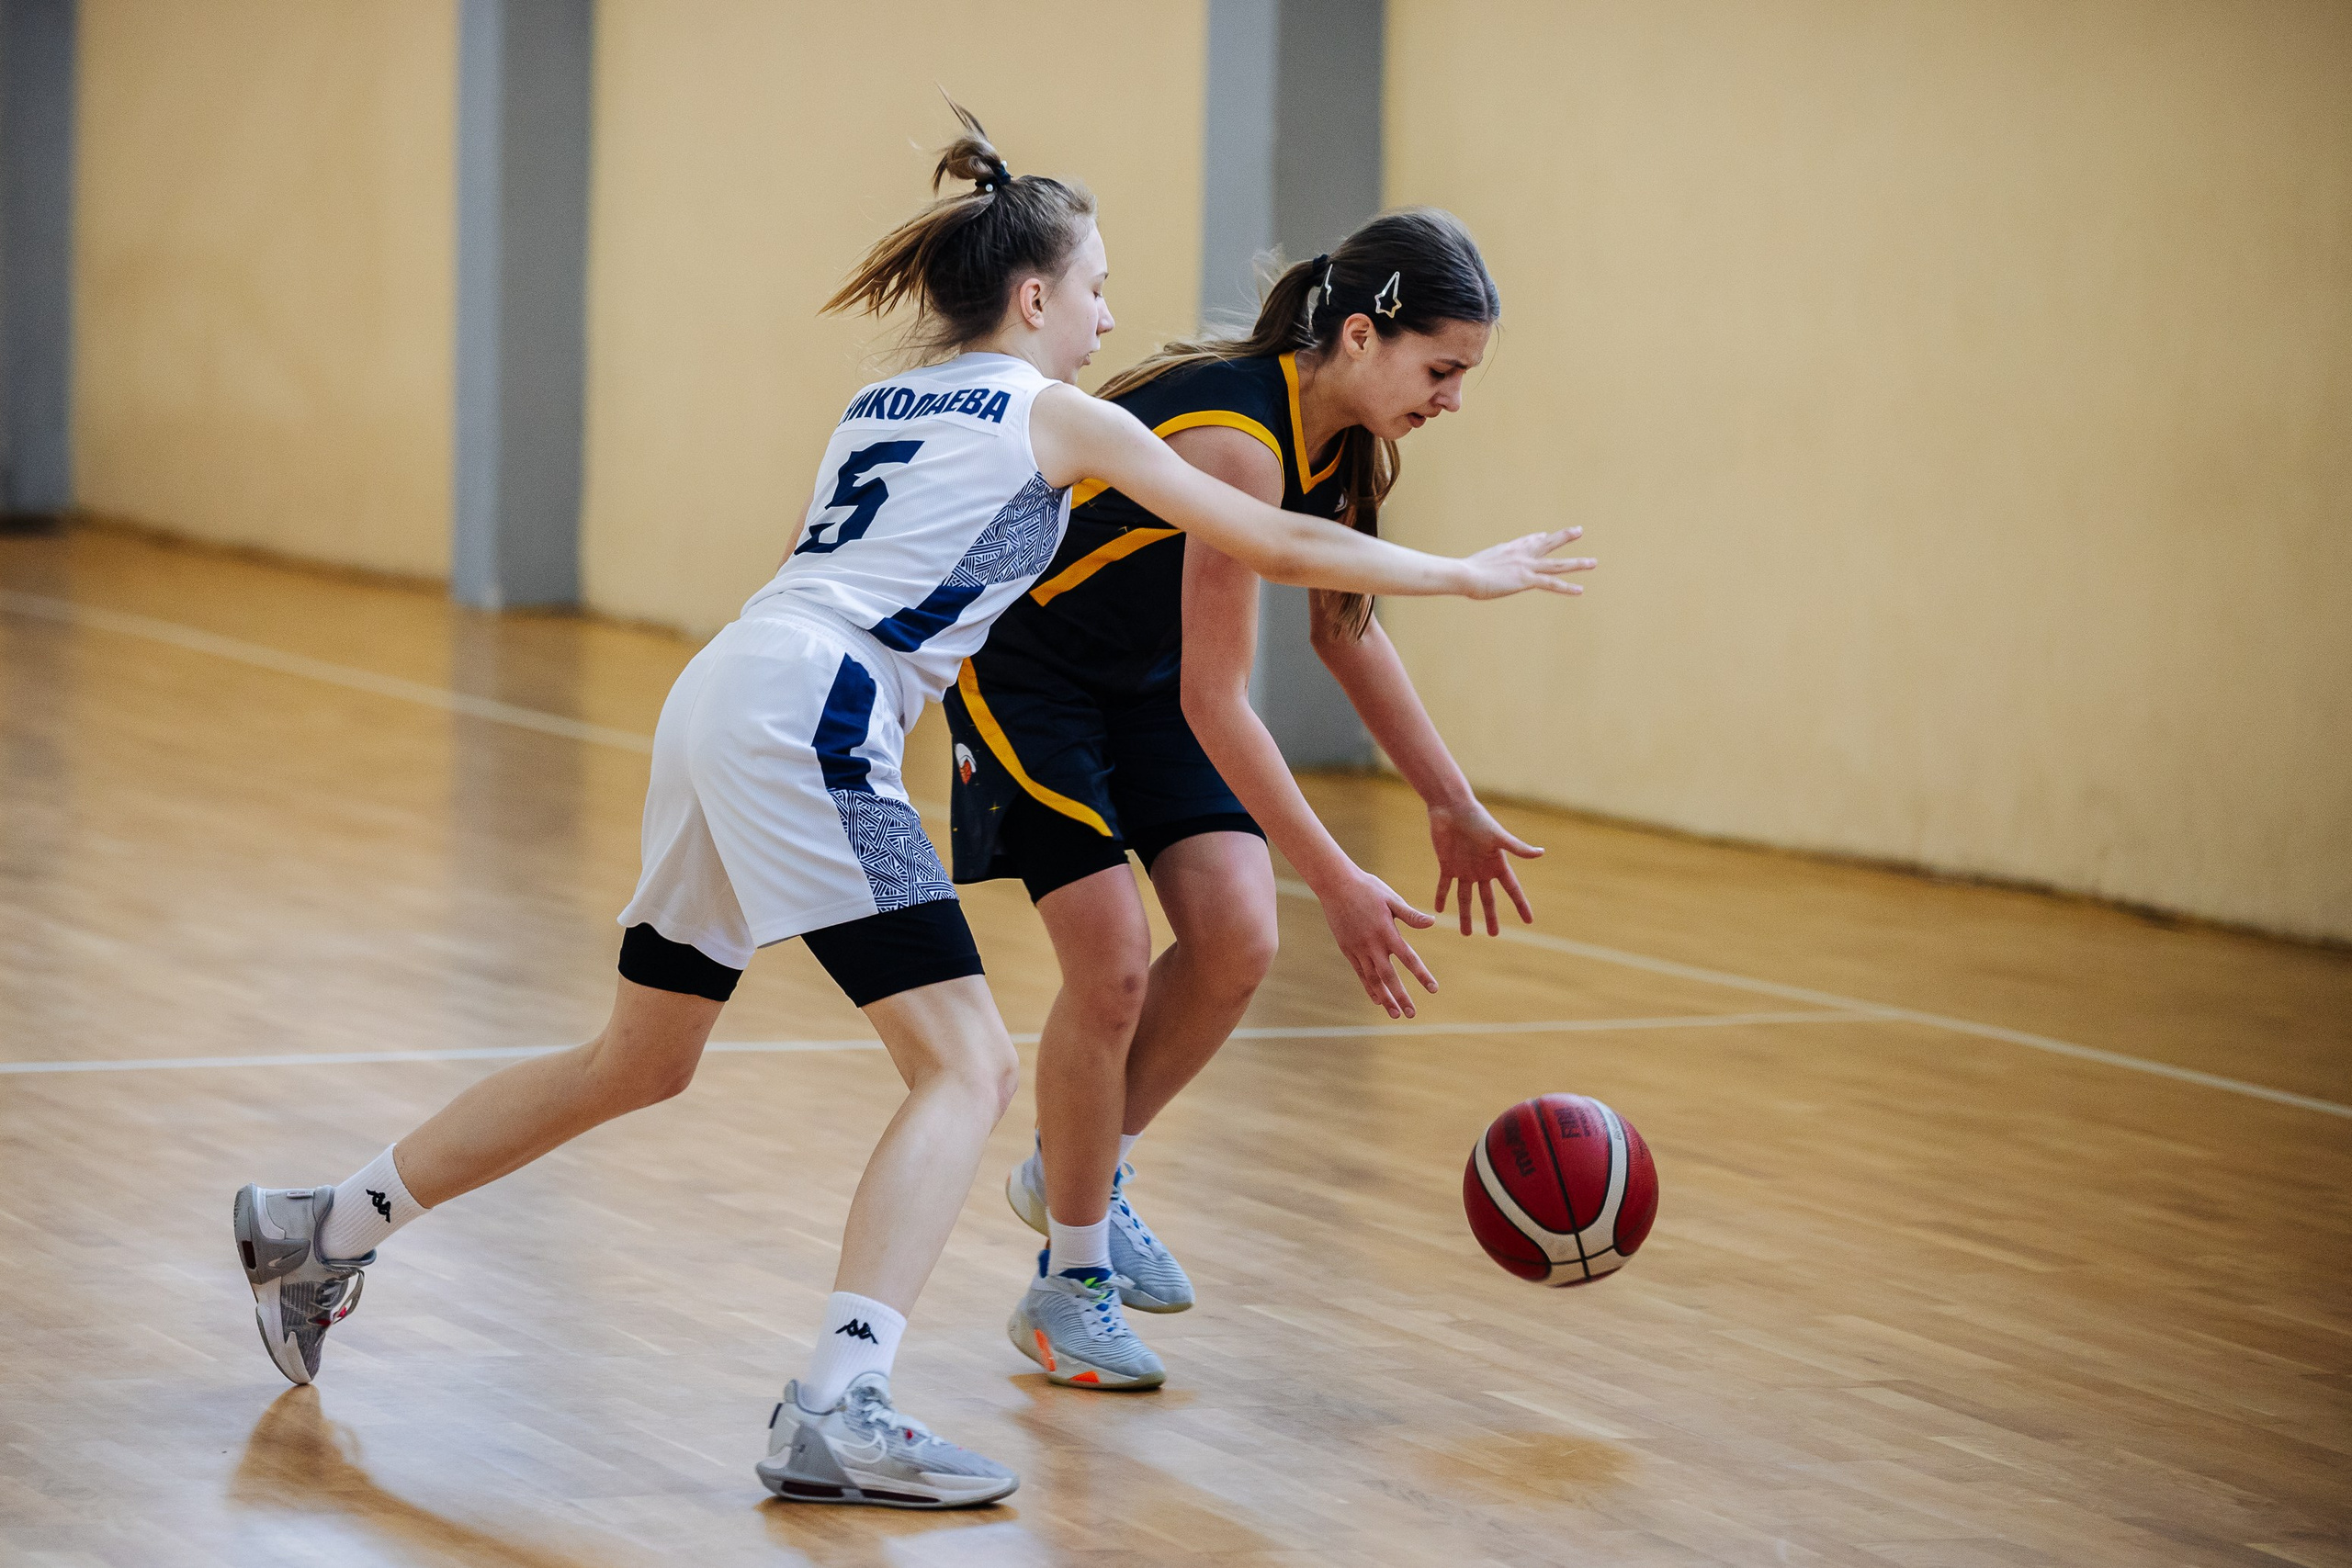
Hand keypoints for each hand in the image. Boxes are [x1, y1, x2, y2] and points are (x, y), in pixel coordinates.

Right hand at [1315, 866, 1439, 1018]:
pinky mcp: (1347, 950)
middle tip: (1411, 1014)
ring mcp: (1358, 949)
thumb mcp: (1391, 899)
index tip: (1433, 989)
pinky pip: (1360, 973)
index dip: (1422, 974)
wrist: (1336, 885)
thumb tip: (1432, 922)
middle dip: (1401, 997)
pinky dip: (1369, 988)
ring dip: (1385, 998)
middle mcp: (1372, 944)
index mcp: (1387, 931)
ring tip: (1395, 1014)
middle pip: (1389, 976)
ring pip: (1373, 979)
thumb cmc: (1368, 889)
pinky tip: (1377, 1000)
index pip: (1408, 958)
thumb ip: (1411, 915)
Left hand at [1429, 800, 1541, 935]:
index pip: (1512, 889)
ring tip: (1467, 934)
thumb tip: (1541, 853)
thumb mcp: (1499, 836)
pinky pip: (1444, 885)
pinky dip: (1441, 897)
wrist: (1452, 808)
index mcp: (1497, 864)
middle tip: (1494, 935)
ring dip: (1466, 915)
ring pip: (1465, 898)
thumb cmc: (1478, 819)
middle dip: (1491, 917)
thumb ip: (1517, 848)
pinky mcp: (1447, 865)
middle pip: (1488, 899)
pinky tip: (1439, 909)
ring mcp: (1464, 869)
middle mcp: (1482, 869)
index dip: (1521, 905)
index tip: (1529, 922)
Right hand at [1458, 527, 1595, 599]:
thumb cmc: (1463, 572)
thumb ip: (1484, 565)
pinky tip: (1580, 590)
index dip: (1538, 538)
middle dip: (1564, 537)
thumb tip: (1474, 569)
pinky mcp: (1526, 580)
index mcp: (1508, 549)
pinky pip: (1551, 584)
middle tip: (1579, 531)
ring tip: (1593, 563)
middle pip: (1547, 543)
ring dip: (1577, 563)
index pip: (1528, 540)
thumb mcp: (1476, 565)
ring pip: (1557, 564)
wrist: (1464, 574)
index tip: (1545, 535)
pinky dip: (1567, 587)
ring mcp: (1526, 566)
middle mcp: (1521, 554)